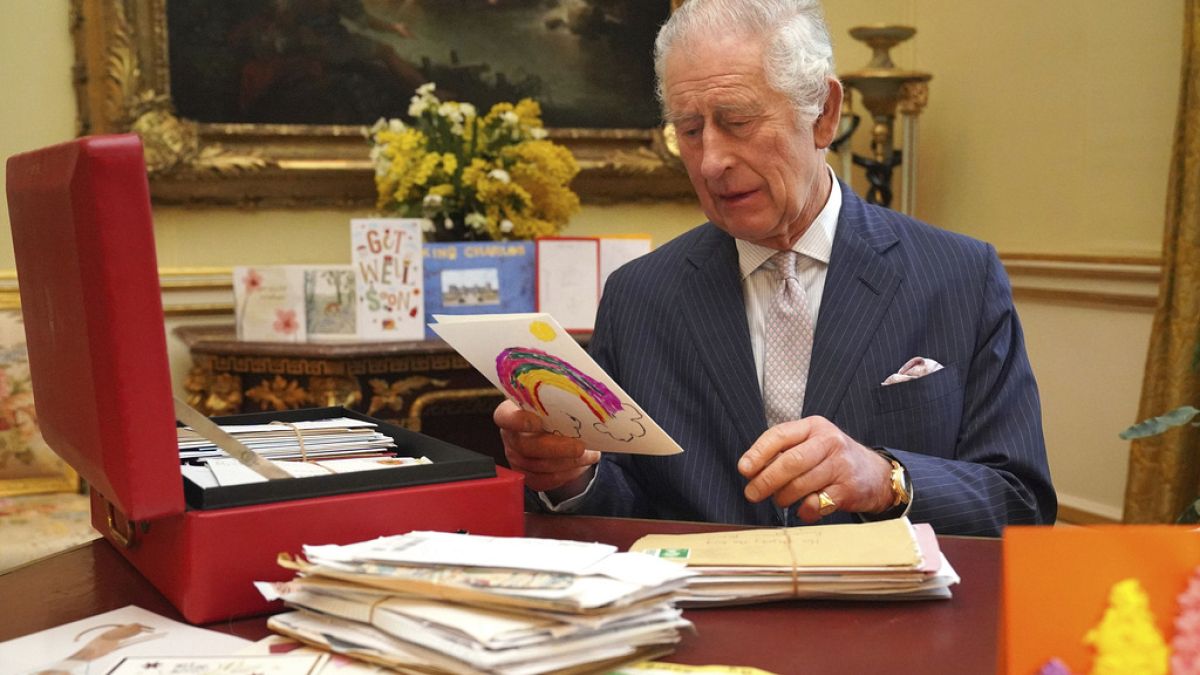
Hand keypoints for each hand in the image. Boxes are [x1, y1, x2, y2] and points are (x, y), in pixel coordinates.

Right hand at [494, 400, 598, 496]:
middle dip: (557, 449)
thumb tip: (580, 408)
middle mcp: (510, 437)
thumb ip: (557, 403)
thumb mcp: (552, 400)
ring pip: (540, 466)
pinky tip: (582, 464)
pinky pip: (546, 480)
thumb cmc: (553, 409)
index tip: (538, 422)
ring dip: (569, 462)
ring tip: (590, 455)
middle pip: (526, 447)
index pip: (505, 417)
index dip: (519, 421)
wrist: (554, 428)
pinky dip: (567, 474)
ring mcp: (516, 459)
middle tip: (580, 447)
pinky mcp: (528, 476)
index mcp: (510, 412)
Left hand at [738, 416, 893, 521]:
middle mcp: (829, 442)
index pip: (779, 435)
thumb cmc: (833, 459)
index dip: (757, 453)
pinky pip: (816, 504)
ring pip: (801, 484)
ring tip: (780, 499)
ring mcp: (841, 466)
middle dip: (766, 480)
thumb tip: (751, 470)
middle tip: (752, 493)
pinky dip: (804, 509)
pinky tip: (803, 507)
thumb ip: (785, 451)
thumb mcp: (812, 444)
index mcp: (814, 427)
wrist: (876, 474)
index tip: (744, 469)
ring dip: (783, 497)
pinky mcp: (848, 490)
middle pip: (790, 461)